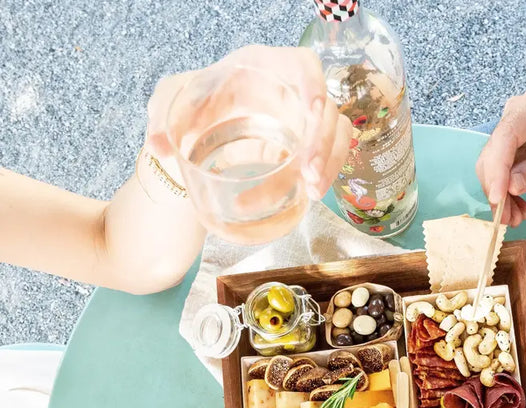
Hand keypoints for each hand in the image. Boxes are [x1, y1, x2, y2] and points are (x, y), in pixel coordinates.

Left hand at [145, 45, 351, 201]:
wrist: (200, 125)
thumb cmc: (190, 104)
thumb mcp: (169, 104)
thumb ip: (160, 121)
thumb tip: (158, 148)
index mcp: (263, 67)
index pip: (302, 65)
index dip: (314, 85)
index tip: (313, 111)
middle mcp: (290, 91)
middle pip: (325, 110)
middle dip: (321, 142)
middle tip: (308, 174)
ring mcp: (303, 120)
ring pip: (336, 135)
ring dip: (329, 162)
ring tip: (312, 191)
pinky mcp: (306, 146)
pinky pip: (330, 156)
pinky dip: (326, 174)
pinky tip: (310, 194)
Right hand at [476, 91, 525, 224]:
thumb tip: (511, 187)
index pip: (505, 137)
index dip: (497, 170)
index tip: (497, 198)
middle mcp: (515, 115)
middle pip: (493, 155)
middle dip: (497, 189)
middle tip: (508, 218)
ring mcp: (511, 131)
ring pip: (492, 167)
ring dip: (500, 196)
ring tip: (516, 217)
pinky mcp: (510, 147)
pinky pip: (500, 173)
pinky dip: (506, 193)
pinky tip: (518, 207)